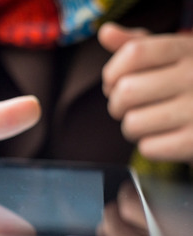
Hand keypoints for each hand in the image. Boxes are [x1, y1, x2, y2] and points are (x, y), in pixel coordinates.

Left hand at [99, 23, 192, 161]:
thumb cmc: (189, 81)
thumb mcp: (171, 55)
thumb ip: (136, 43)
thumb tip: (105, 32)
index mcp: (185, 50)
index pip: (133, 53)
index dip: (112, 72)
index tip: (114, 82)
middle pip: (125, 92)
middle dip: (116, 105)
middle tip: (128, 107)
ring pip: (132, 123)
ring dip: (131, 128)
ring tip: (147, 122)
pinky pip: (148, 147)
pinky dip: (149, 146)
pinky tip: (163, 136)